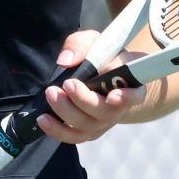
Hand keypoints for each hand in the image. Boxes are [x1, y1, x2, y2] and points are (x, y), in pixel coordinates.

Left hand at [37, 29, 146, 144]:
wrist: (103, 76)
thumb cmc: (103, 57)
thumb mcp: (94, 42)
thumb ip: (81, 45)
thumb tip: (65, 61)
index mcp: (130, 85)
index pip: (136, 95)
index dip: (126, 98)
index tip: (112, 96)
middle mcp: (119, 108)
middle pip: (104, 113)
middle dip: (83, 100)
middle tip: (66, 84)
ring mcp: (103, 122)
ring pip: (87, 126)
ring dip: (66, 113)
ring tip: (51, 95)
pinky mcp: (88, 130)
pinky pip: (74, 137)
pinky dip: (58, 130)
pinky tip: (43, 119)